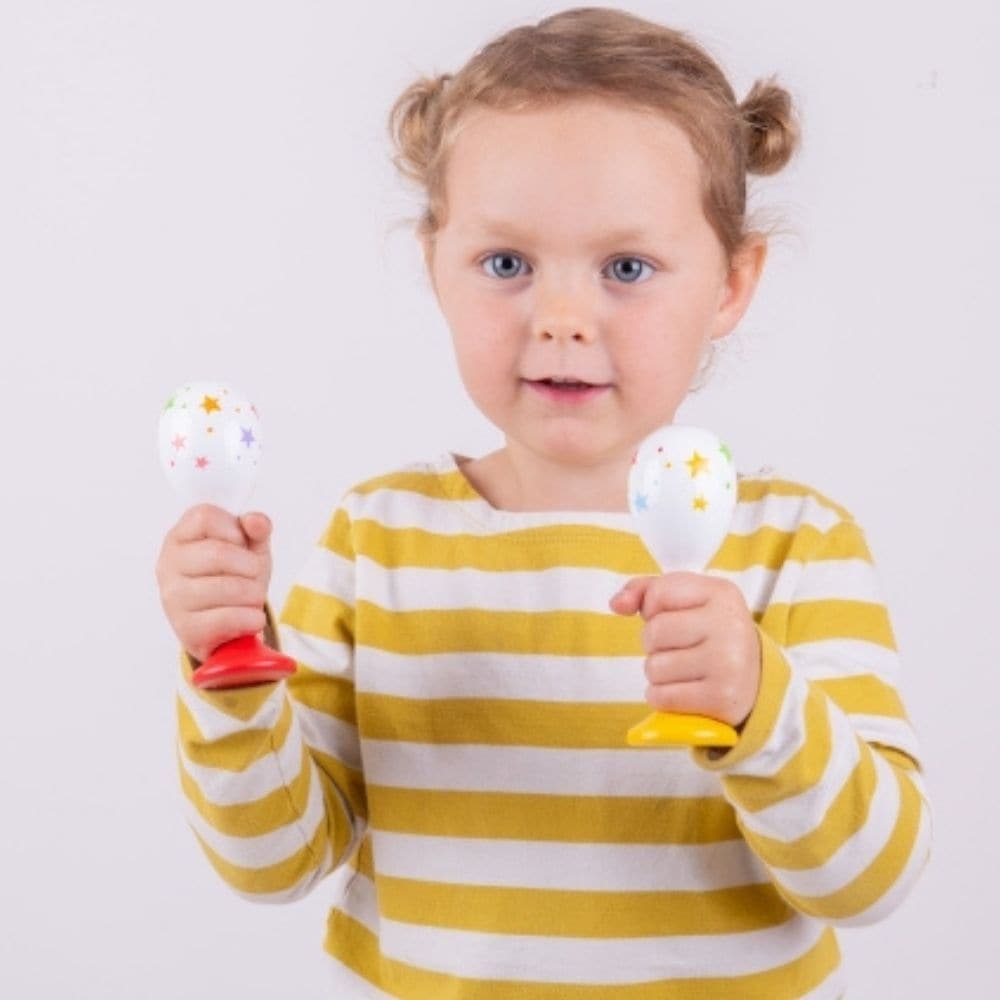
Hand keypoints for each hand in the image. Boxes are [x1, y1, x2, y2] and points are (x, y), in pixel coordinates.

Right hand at [154, 504, 272, 662]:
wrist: (228, 627)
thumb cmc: (236, 579)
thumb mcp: (250, 548)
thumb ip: (256, 529)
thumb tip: (255, 520)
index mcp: (180, 537)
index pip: (204, 516)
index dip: (233, 530)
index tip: (242, 545)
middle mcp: (168, 565)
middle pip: (218, 553)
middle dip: (250, 566)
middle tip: (254, 576)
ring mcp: (173, 598)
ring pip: (226, 587)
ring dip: (253, 594)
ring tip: (253, 598)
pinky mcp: (186, 628)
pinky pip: (226, 618)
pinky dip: (250, 618)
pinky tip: (252, 618)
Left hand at [609, 572, 761, 727]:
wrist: (754, 680)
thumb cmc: (707, 633)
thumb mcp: (686, 601)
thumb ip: (645, 590)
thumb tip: (616, 604)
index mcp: (722, 593)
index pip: (658, 593)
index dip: (652, 609)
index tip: (673, 618)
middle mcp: (730, 625)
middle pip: (654, 632)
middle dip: (654, 644)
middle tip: (679, 649)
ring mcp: (729, 663)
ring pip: (654, 667)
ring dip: (658, 673)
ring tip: (685, 671)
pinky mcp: (721, 698)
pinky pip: (662, 697)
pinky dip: (662, 697)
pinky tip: (685, 691)